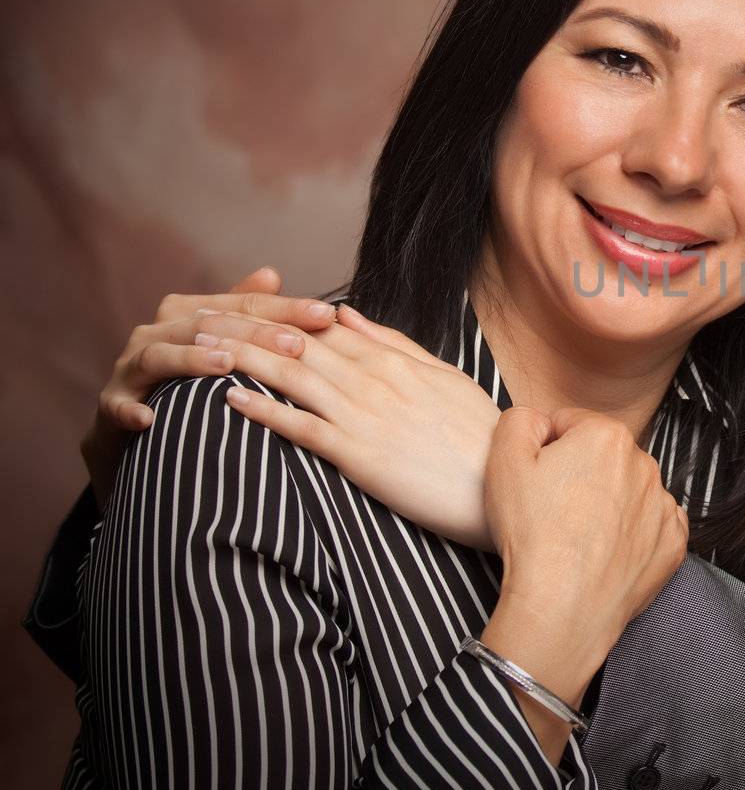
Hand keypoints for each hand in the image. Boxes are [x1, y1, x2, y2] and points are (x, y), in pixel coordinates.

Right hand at [83, 266, 336, 506]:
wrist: (134, 425)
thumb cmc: (191, 380)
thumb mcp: (222, 344)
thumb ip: (246, 312)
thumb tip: (272, 272)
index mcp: (188, 313)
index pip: (243, 305)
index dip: (286, 308)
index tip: (327, 314)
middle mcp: (156, 332)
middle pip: (208, 325)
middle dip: (254, 334)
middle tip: (296, 345)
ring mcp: (130, 367)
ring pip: (161, 355)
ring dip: (192, 359)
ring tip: (227, 364)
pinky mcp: (111, 404)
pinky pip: (118, 405)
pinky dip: (131, 410)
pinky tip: (149, 419)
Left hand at [215, 304, 502, 548]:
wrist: (504, 482)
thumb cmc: (478, 434)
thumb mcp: (443, 376)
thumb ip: (394, 344)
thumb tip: (347, 316)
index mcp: (394, 361)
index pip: (322, 328)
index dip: (274, 316)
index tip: (233, 307)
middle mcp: (375, 380)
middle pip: (296, 345)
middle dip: (243, 329)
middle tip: (194, 317)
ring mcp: (365, 415)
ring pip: (291, 378)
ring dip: (241, 360)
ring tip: (197, 349)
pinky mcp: (359, 455)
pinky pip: (302, 428)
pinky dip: (265, 411)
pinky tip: (230, 399)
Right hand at [479, 407, 687, 757]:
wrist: (562, 606)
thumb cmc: (532, 532)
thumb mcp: (503, 459)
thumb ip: (520, 420)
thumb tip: (542, 422)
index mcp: (607, 435)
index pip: (569, 425)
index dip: (544, 451)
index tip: (535, 482)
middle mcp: (645, 463)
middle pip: (601, 457)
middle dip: (578, 474)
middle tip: (552, 512)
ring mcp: (663, 505)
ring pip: (627, 491)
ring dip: (606, 503)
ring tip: (576, 536)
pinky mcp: (672, 543)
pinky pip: (650, 526)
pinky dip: (631, 535)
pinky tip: (605, 551)